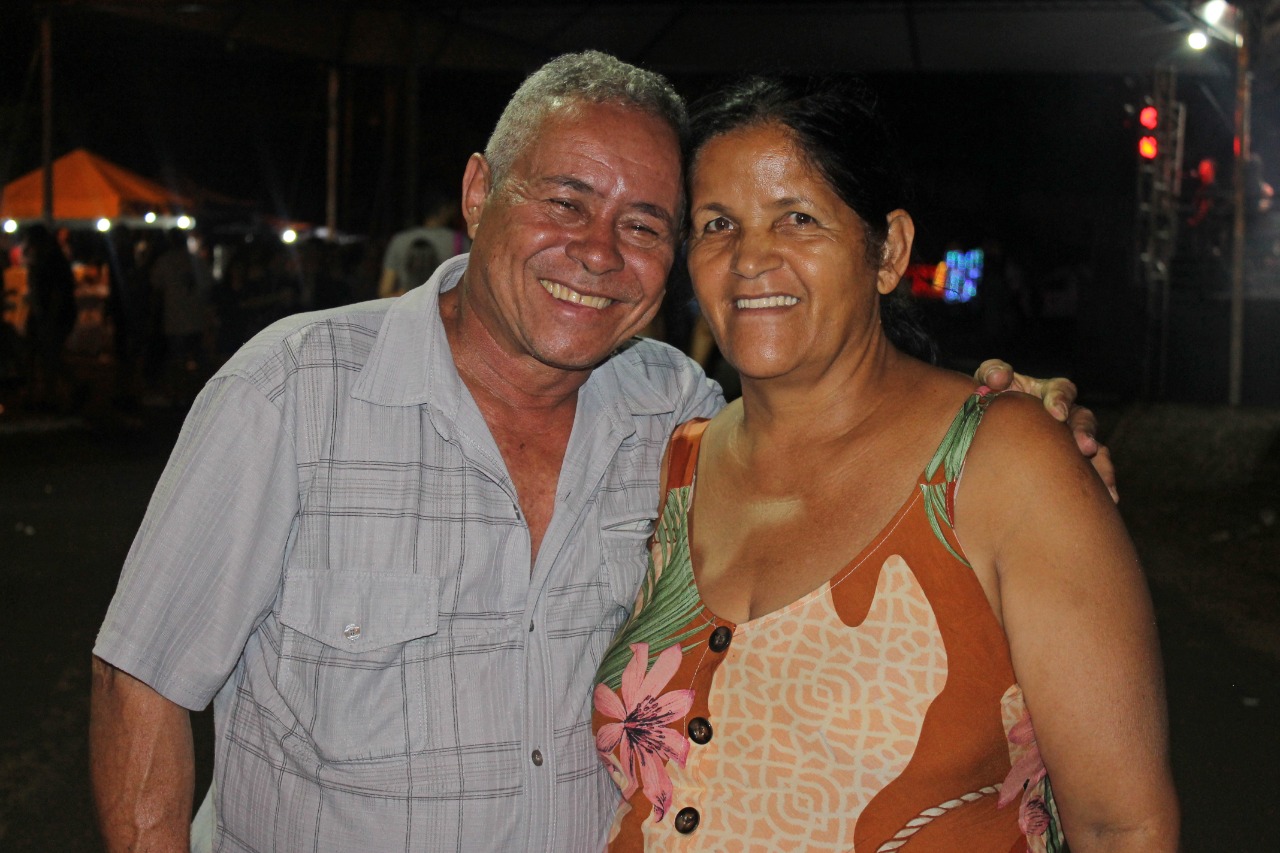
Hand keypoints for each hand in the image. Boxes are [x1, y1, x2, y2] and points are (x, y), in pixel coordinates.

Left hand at [975, 359, 1117, 502]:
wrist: (984, 429)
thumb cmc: (991, 399)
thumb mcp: (989, 381)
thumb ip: (993, 373)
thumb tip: (999, 378)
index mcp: (1048, 393)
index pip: (1062, 390)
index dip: (1061, 400)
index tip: (1056, 413)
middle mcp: (1066, 417)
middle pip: (1083, 420)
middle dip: (1085, 433)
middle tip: (1085, 447)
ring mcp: (1070, 442)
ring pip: (1094, 449)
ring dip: (1101, 464)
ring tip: (1106, 484)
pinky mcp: (1071, 466)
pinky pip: (1092, 474)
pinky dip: (1102, 484)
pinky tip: (1110, 498)